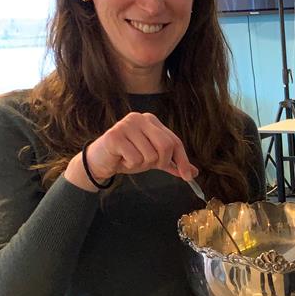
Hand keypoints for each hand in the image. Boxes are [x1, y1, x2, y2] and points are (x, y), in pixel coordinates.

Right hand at [65, 112, 196, 190]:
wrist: (101, 161)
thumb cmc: (128, 156)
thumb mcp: (153, 159)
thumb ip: (172, 164)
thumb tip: (193, 172)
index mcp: (152, 121)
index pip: (174, 141)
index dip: (182, 160)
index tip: (187, 177)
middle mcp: (140, 118)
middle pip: (166, 146)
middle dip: (161, 162)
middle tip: (149, 165)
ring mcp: (126, 125)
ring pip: (150, 155)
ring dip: (141, 164)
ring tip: (130, 158)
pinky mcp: (115, 136)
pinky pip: (135, 159)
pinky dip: (130, 165)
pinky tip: (121, 159)